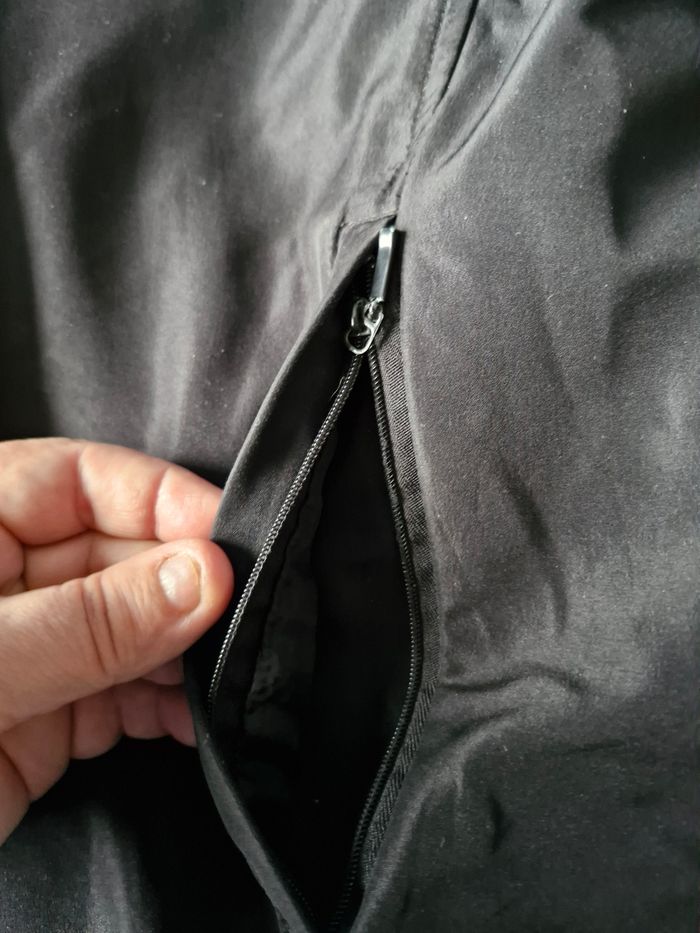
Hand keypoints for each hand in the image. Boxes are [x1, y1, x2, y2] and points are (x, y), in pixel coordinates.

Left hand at [0, 438, 232, 843]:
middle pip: (122, 555)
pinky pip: (128, 695)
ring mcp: (33, 650)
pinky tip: (198, 719)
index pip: (81, 481)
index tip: (227, 536)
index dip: (160, 499)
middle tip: (245, 614)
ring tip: (231, 672)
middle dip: (186, 584)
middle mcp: (7, 581)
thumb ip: (88, 622)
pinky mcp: (49, 717)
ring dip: (188, 651)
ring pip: (136, 628)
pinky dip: (169, 708)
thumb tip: (200, 576)